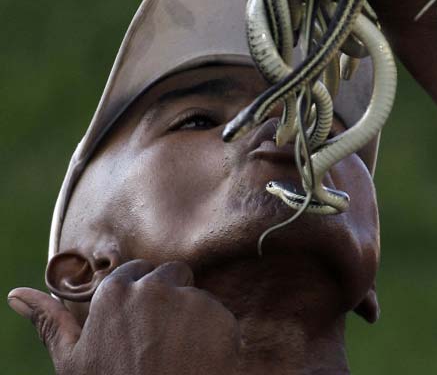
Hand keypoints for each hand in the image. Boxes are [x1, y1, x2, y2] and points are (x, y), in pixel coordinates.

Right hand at [8, 260, 240, 374]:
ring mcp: (187, 298)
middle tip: (165, 339)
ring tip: (181, 353)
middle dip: (172, 297)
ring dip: (195, 316)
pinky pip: (221, 313)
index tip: (142, 322)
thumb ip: (51, 322)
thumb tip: (17, 294)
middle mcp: (151, 287)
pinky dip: (217, 332)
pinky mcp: (218, 314)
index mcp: (114, 293)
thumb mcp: (74, 362)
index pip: (137, 271)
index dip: (143, 295)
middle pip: (172, 274)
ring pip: (197, 294)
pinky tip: (202, 358)